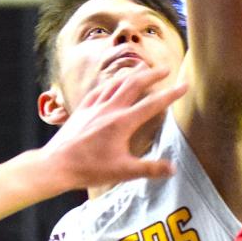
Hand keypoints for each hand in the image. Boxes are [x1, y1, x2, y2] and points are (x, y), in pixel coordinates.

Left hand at [40, 62, 186, 190]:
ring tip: (142, 69)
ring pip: (116, 82)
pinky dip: (111, 82)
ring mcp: (94, 106)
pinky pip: (99, 89)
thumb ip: (150, 169)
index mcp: (122, 122)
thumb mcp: (123, 172)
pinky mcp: (82, 109)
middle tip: (165, 69)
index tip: (184, 84)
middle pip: (134, 84)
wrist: (57, 164)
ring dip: (132, 74)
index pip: (152, 104)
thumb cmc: (90, 169)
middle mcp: (109, 108)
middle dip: (152, 74)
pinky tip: (113, 83)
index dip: (171, 94)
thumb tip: (173, 168)